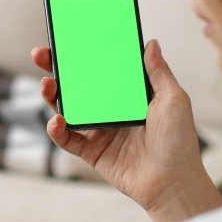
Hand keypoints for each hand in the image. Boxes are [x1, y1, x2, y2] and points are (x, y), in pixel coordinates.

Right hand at [31, 40, 221, 221]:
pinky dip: (57, 130)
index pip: (99, 69)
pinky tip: (58, 121)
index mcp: (126, 95)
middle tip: (41, 55)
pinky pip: (67, 139)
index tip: (68, 39)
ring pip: (66, 108)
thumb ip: (159, 72)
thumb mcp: (174, 100)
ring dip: (51, 95)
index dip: (82, 55)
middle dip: (55, 69)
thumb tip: (151, 43)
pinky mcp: (91, 152)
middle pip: (75, 85)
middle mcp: (109, 110)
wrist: (174, 182)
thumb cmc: (179, 142)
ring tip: (47, 85)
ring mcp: (98, 130)